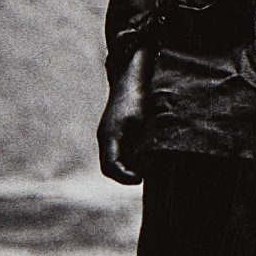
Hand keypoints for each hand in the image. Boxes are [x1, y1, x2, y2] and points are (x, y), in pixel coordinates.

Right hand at [97, 48, 151, 183]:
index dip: (124, 177)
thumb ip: (146, 145)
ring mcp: (108, 132)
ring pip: (113, 159)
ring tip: (146, 167)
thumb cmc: (139, 97)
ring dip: (127, 166)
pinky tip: (144, 154)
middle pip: (109, 166)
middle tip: (143, 177)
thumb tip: (149, 166)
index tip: (139, 180)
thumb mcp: (146, 122)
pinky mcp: (114, 129)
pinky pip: (117, 149)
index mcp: (111, 135)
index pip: (111, 166)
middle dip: (124, 175)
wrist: (132, 76)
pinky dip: (129, 157)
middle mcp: (106, 136)